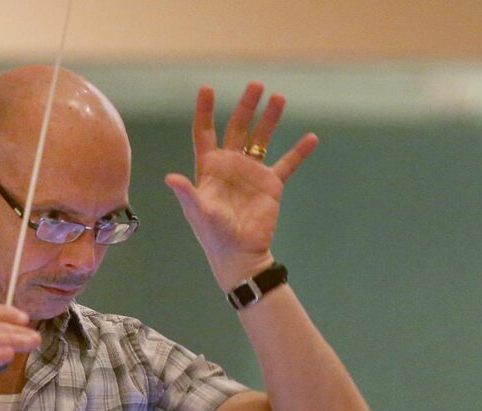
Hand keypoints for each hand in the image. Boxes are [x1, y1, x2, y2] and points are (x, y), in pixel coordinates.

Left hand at [165, 82, 317, 290]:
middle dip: (245, 106)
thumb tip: (170, 178)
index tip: (207, 88)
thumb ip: (187, 193)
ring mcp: (252, 173)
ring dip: (270, 119)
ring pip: (261, 139)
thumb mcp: (198, 212)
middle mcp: (230, 165)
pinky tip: (312, 138)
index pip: (204, 132)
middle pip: (237, 128)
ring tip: (279, 97)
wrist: (239, 254)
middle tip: (256, 85)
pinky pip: (287, 164)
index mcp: (209, 168)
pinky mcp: (271, 185)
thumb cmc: (213, 235)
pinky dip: (299, 152)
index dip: (205, 111)